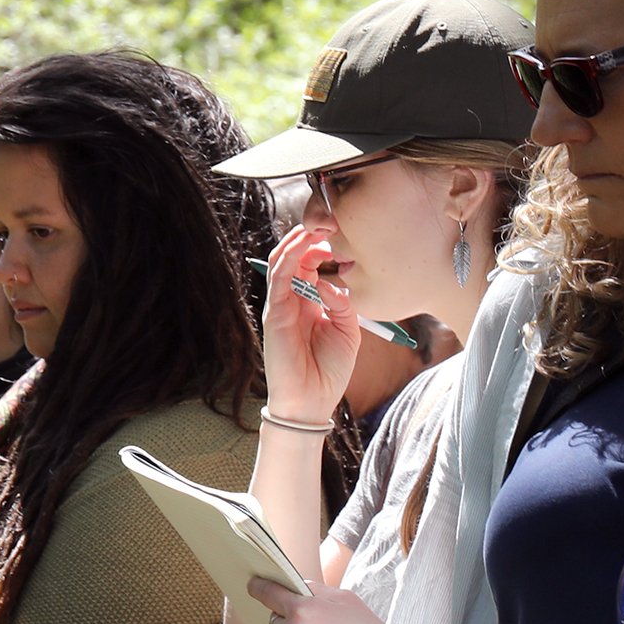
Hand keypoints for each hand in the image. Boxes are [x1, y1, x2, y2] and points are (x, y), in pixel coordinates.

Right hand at [262, 218, 362, 427]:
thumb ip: (343, 302)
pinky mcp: (275, 312)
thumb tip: (332, 281)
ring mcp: (281, 305)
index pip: (311, 265)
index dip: (323, 247)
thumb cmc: (330, 370)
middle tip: (330, 222)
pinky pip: (279, 277)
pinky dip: (290, 258)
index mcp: (311, 303)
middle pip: (295, 257)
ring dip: (298, 241)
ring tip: (316, 226)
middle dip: (310, 237)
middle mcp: (293, 300)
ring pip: (282, 261)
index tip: (342, 234)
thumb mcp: (348, 330)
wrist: (312, 401)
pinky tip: (306, 246)